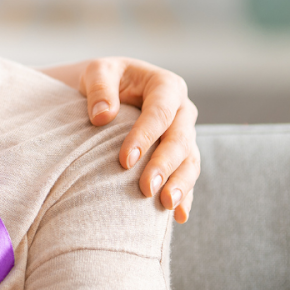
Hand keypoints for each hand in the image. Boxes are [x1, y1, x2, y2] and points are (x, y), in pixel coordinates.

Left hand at [79, 57, 200, 223]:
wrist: (113, 90)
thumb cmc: (105, 80)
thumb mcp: (98, 72)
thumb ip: (100, 88)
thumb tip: (101, 116)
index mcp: (166, 86)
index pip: (160, 113)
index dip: (145, 137)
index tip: (124, 161)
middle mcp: (183, 111)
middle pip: (180, 140)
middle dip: (164, 166)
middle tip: (146, 189)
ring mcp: (185, 134)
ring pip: (190, 161)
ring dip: (180, 185)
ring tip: (165, 205)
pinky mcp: (182, 155)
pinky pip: (187, 176)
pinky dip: (185, 196)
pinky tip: (178, 217)